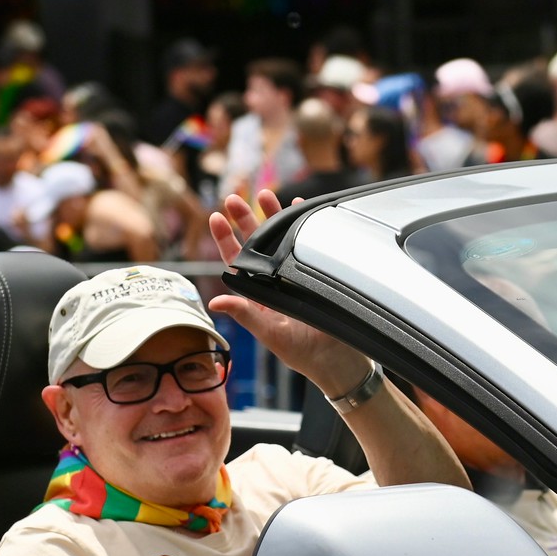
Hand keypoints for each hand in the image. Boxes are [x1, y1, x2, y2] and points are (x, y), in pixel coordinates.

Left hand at [209, 190, 369, 393]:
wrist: (340, 361)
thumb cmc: (304, 353)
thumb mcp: (271, 334)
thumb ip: (245, 315)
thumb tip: (216, 303)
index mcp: (258, 296)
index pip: (237, 263)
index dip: (226, 240)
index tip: (217, 217)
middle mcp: (275, 282)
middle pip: (256, 244)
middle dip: (245, 220)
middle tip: (235, 198)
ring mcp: (297, 276)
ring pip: (281, 240)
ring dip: (273, 216)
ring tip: (265, 194)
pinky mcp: (319, 273)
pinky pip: (309, 244)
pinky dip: (304, 225)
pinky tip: (300, 207)